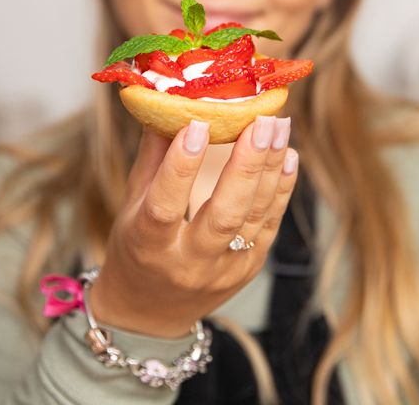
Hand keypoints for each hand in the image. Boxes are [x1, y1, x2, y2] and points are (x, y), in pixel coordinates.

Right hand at [88, 115, 298, 337]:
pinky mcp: (248, 270)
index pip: (165, 206)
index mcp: (148, 246)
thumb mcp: (130, 207)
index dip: (181, 167)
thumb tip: (166, 106)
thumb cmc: (135, 249)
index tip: (198, 125)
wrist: (149, 313)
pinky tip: (288, 158)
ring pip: (254, 219)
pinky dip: (280, 191)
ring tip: (278, 127)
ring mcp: (223, 270)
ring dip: (270, 170)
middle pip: (224, 215)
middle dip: (246, 166)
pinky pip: (269, 227)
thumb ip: (152, 159)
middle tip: (261, 122)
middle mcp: (188, 263)